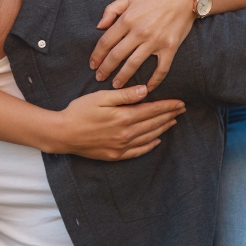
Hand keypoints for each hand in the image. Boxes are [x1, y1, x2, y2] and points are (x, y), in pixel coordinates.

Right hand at [54, 85, 185, 159]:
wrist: (63, 133)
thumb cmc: (80, 111)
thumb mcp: (101, 97)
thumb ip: (124, 95)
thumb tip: (145, 91)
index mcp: (124, 116)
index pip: (152, 110)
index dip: (167, 106)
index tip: (180, 102)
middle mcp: (126, 133)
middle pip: (154, 123)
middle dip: (169, 115)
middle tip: (182, 110)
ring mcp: (121, 146)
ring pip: (149, 137)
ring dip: (163, 128)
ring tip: (173, 121)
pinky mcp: (116, 154)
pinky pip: (138, 151)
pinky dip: (150, 145)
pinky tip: (156, 140)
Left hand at [89, 0, 194, 90]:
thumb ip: (112, 10)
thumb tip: (99, 26)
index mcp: (128, 19)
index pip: (106, 42)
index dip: (97, 55)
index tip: (93, 65)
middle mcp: (139, 32)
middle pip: (117, 55)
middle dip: (106, 69)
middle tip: (100, 78)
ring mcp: (155, 41)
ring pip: (134, 64)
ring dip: (123, 77)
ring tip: (116, 85)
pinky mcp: (170, 48)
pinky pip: (161, 69)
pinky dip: (154, 81)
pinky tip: (147, 88)